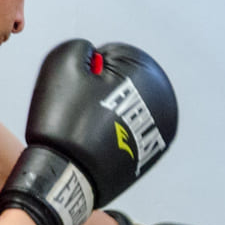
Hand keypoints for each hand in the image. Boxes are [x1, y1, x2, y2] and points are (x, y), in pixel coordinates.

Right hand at [0, 40, 177, 224]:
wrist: (66, 176)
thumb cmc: (65, 120)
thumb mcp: (63, 63)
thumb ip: (82, 48)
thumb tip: (93, 55)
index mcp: (145, 76)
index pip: (113, 56)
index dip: (87, 69)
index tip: (77, 88)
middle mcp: (161, 104)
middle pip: (122, 85)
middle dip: (100, 92)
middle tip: (78, 109)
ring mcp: (157, 132)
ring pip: (124, 110)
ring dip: (106, 113)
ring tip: (83, 128)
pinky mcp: (148, 155)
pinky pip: (124, 135)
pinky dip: (109, 136)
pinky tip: (92, 143)